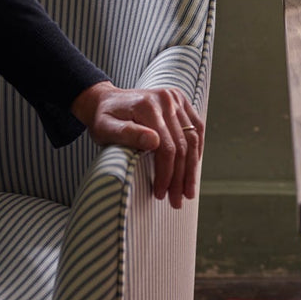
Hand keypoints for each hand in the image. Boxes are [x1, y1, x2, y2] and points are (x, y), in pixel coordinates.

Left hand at [71, 81, 203, 208]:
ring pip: (193, 138)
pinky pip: (196, 128)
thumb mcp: (106, 128)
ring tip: (187, 191)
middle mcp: (166, 99)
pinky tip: (192, 168)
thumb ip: (127, 134)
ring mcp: (176, 98)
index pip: (167, 147)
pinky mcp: (181, 101)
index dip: (167, 173)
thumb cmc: (103, 119)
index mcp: (148, 106)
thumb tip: (153, 142)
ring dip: (192, 168)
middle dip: (181, 177)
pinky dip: (197, 150)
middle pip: (183, 145)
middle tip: (177, 200)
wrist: (105, 100)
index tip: (161, 194)